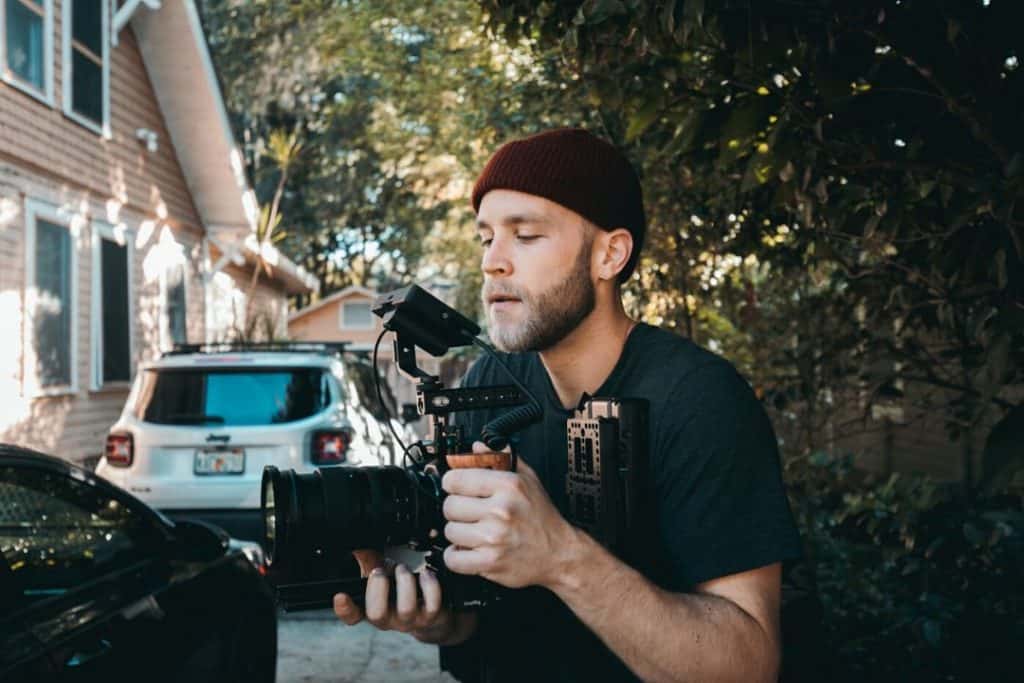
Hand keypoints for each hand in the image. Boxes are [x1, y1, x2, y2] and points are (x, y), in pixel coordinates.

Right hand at [332, 550, 475, 644]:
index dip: (344, 609)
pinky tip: (425, 574)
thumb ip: (369, 564)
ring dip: (404, 582)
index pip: (353, 616)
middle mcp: (390, 619)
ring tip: (403, 568)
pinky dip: (429, 585)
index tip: (340, 596)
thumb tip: (356, 549)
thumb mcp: (385, 578)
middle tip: (380, 570)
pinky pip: (431, 604)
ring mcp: (411, 620)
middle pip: (376, 614)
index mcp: (374, 609)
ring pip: (405, 608)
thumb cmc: (405, 592)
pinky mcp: (432, 617)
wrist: (436, 615)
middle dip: (377, 588)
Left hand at [441, 442, 576, 588]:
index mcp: (509, 486)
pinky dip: (456, 556)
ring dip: (458, 533)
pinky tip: (468, 549)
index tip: (455, 487)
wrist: (560, 553)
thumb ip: (501, 459)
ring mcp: (494, 537)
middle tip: (468, 512)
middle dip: (456, 509)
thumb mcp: (528, 479)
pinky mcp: (490, 562)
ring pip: (450, 531)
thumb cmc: (543, 517)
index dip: (452, 482)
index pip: (456, 479)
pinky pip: (453, 558)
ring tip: (473, 531)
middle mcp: (500, 510)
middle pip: (450, 506)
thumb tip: (477, 447)